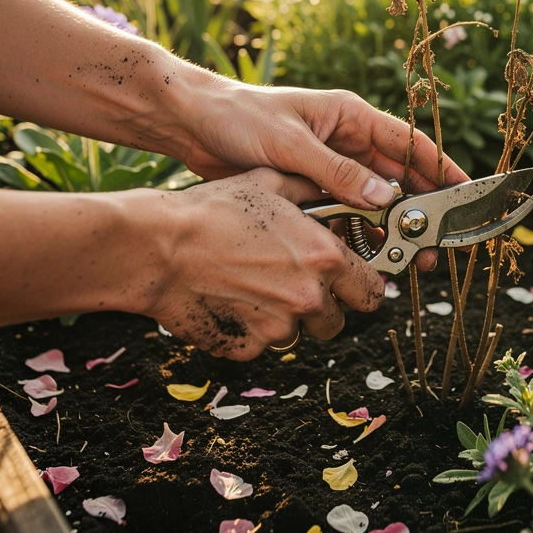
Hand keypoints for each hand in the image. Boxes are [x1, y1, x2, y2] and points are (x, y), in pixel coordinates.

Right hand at [139, 168, 385, 359]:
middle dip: (322, 306)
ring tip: (251, 284)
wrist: (159, 246)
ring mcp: (278, 328)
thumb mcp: (272, 183)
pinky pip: (259, 344)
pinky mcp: (246, 349)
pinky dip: (248, 329)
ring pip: (296, 333)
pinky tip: (228, 299)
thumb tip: (342, 190)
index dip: (361, 286)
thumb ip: (315, 190)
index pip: (373, 292)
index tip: (349, 282)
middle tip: (293, 283)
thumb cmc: (214, 209)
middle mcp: (309, 298)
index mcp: (326, 259)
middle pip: (336, 321)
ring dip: (283, 316)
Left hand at [174, 84, 468, 270]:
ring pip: (374, 200)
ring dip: (391, 227)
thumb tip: (386, 199)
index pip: (409, 144)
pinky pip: (345, 212)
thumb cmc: (239, 118)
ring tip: (407, 259)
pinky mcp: (310, 187)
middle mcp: (347, 141)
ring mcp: (330, 166)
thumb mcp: (290, 143)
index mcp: (350, 117)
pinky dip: (359, 232)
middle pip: (398, 178)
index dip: (441, 169)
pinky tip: (368, 256)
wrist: (191, 124)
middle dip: (420, 210)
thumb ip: (337, 172)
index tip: (466, 193)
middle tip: (435, 245)